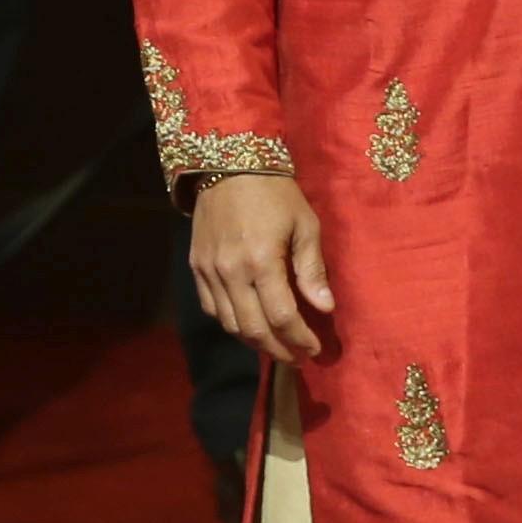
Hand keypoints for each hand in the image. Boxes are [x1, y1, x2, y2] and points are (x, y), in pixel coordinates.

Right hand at [190, 172, 333, 362]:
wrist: (230, 165)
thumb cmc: (276, 193)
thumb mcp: (305, 224)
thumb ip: (312, 269)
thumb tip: (325, 307)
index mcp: (262, 261)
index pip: (281, 316)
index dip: (299, 338)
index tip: (314, 349)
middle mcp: (231, 272)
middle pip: (253, 329)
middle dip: (278, 350)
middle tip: (297, 358)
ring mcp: (209, 271)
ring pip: (230, 323)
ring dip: (254, 342)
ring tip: (276, 346)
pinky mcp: (196, 266)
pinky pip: (212, 308)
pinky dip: (231, 323)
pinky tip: (249, 325)